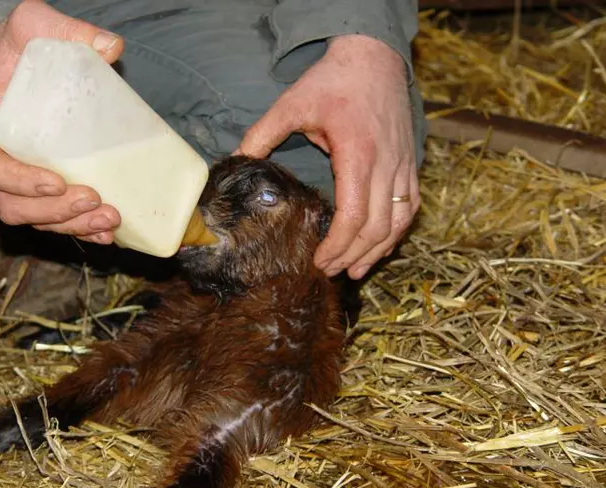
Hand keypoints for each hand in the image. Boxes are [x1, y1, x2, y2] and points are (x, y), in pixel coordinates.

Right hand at [0, 0, 123, 243]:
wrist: (22, 60)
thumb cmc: (22, 46)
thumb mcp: (33, 24)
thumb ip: (64, 29)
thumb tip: (111, 47)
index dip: (20, 183)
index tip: (56, 181)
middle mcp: (1, 161)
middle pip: (15, 206)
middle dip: (56, 212)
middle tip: (96, 200)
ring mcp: (24, 180)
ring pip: (38, 220)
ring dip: (73, 226)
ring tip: (110, 219)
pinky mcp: (49, 187)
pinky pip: (58, 220)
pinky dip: (81, 229)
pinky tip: (108, 231)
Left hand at [237, 34, 419, 278]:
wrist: (373, 56)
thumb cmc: (333, 80)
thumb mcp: (292, 104)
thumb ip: (262, 134)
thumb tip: (237, 160)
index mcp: (357, 154)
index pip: (353, 217)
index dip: (337, 246)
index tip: (318, 261)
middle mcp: (386, 164)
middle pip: (376, 228)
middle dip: (352, 256)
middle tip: (329, 271)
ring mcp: (403, 165)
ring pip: (398, 222)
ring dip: (377, 251)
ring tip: (355, 270)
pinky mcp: (410, 163)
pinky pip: (410, 206)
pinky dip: (396, 231)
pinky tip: (380, 246)